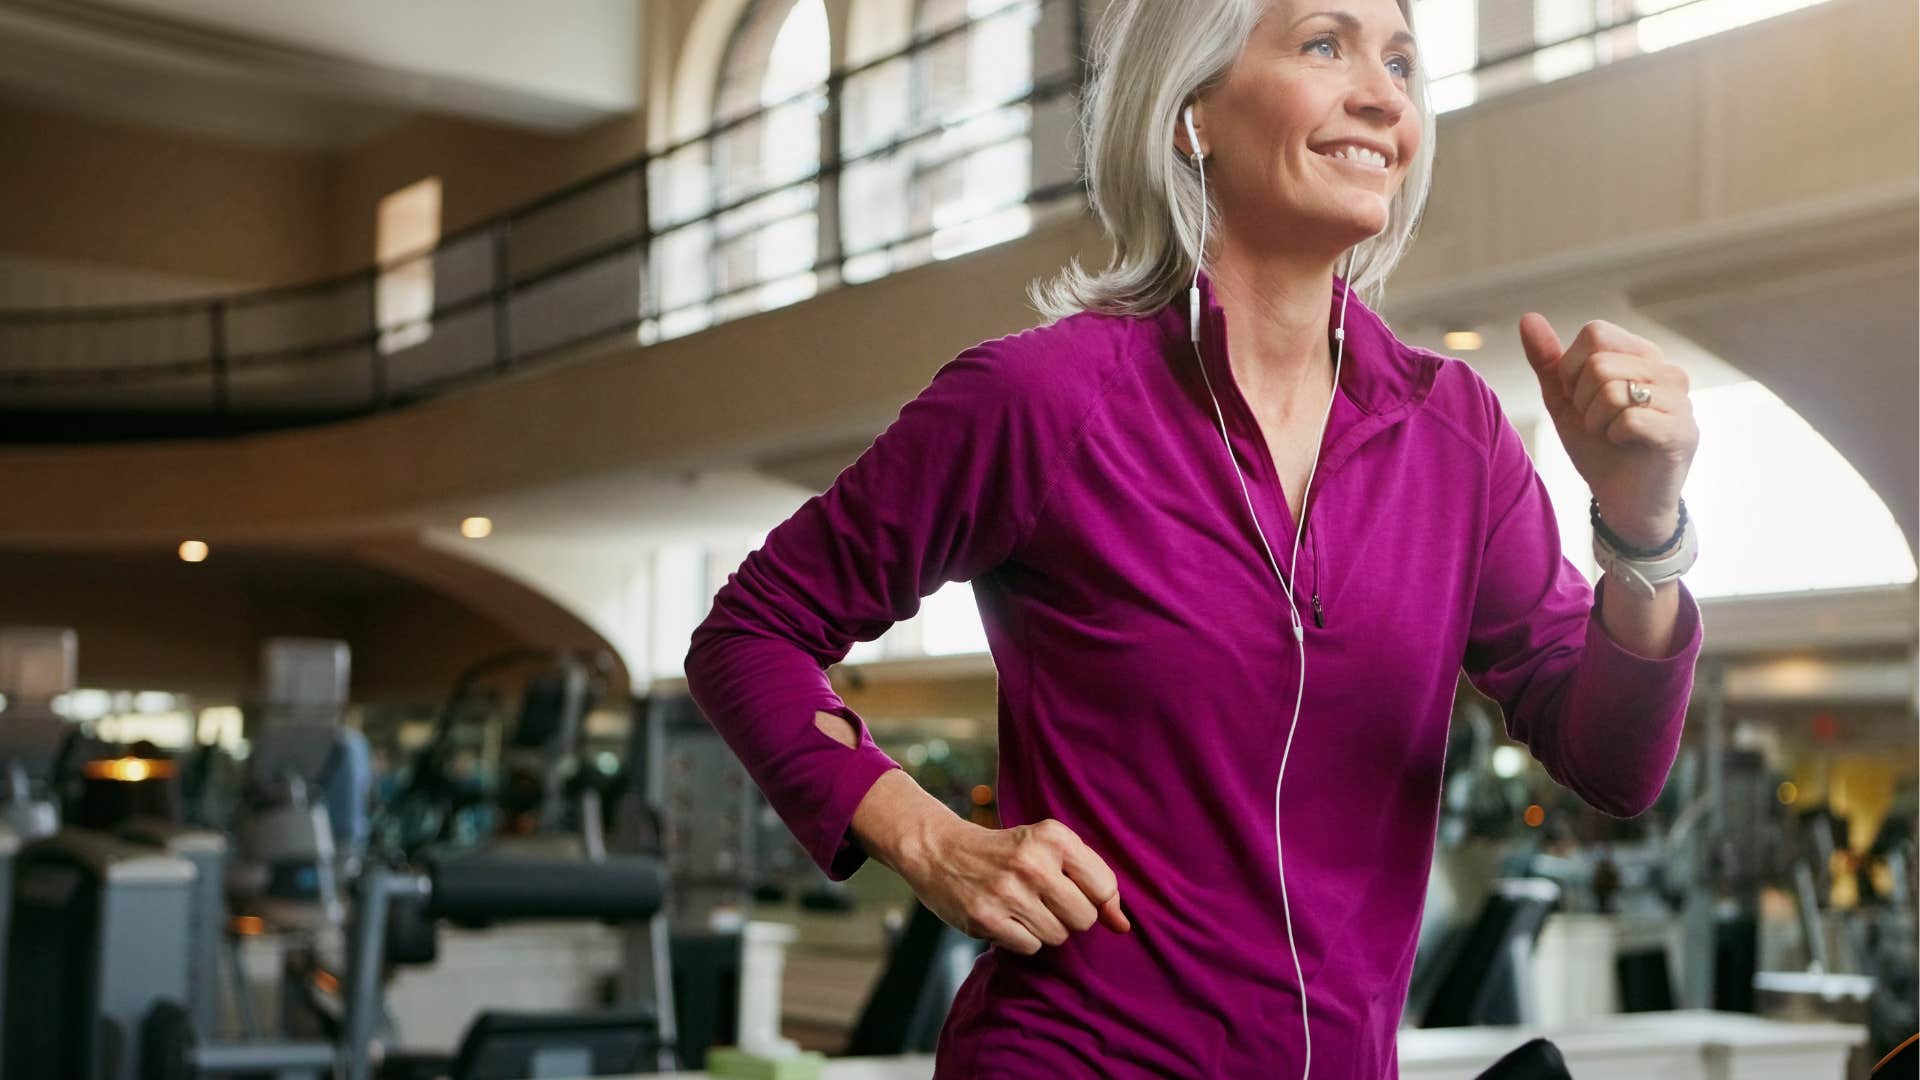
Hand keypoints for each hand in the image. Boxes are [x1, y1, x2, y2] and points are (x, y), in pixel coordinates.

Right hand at [904, 817, 1130, 954]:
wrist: (941, 851)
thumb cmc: (1007, 852)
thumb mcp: (1050, 849)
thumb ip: (1092, 882)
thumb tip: (1123, 926)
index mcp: (1054, 836)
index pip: (1104, 888)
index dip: (1094, 898)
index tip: (1071, 891)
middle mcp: (1033, 862)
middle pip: (1084, 919)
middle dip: (1069, 917)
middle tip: (1044, 900)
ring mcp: (1008, 891)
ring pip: (1058, 936)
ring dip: (1044, 929)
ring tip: (1022, 907)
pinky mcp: (986, 918)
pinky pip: (1030, 948)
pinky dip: (1021, 939)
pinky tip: (1005, 918)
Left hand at [1519, 315, 1699, 547]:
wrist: (1623, 501)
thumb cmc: (1599, 448)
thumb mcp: (1564, 402)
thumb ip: (1548, 361)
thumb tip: (1528, 318)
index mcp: (1642, 355)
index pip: (1595, 332)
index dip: (1571, 369)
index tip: (1581, 398)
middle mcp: (1668, 370)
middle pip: (1599, 363)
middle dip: (1582, 401)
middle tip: (1598, 423)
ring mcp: (1681, 400)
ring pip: (1611, 390)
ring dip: (1596, 421)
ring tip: (1612, 435)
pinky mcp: (1682, 432)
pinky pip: (1628, 419)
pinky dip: (1614, 437)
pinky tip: (1627, 447)